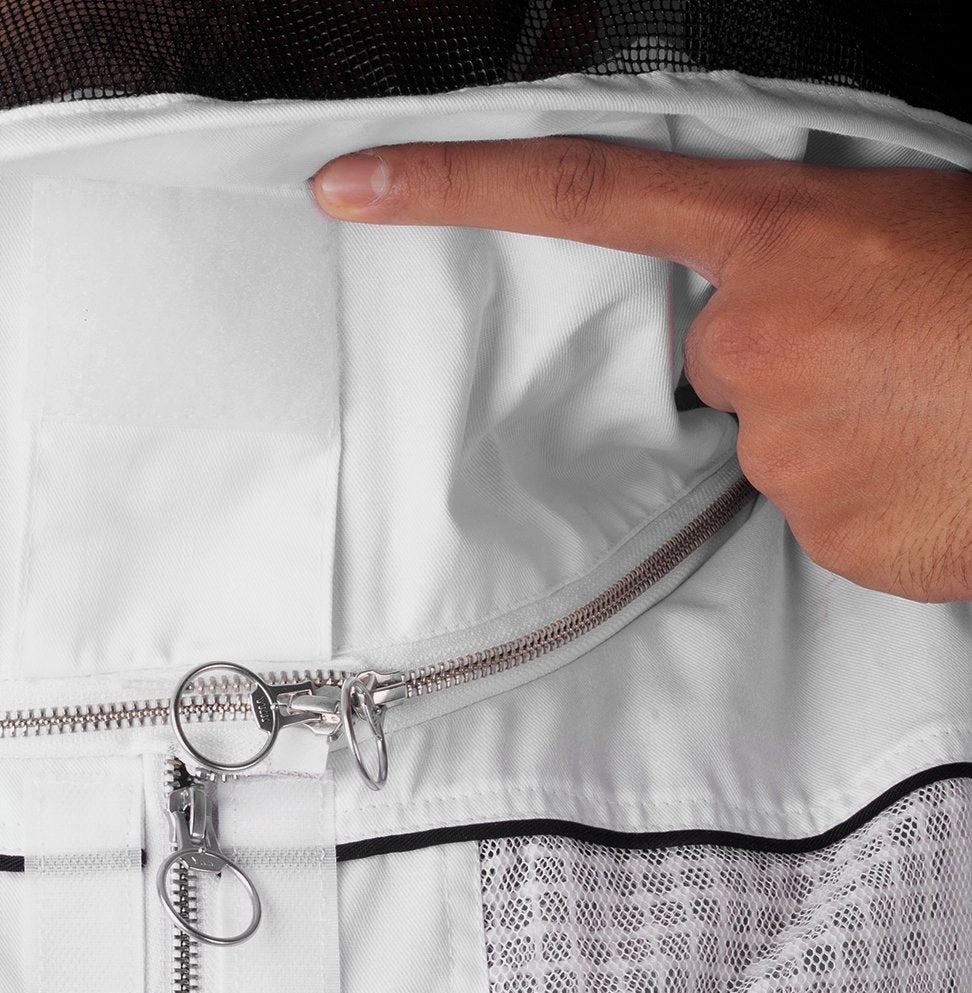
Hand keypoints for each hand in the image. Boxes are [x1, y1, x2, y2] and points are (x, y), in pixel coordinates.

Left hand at [313, 138, 971, 602]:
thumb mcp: (922, 221)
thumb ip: (818, 260)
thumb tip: (782, 317)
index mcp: (783, 241)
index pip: (579, 194)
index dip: (452, 187)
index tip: (352, 187)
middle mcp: (756, 344)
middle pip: (721, 361)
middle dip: (786, 360)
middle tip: (893, 349)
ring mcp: (785, 447)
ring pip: (779, 441)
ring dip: (845, 427)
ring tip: (942, 406)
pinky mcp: (823, 533)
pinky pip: (823, 512)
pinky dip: (874, 494)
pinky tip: (940, 464)